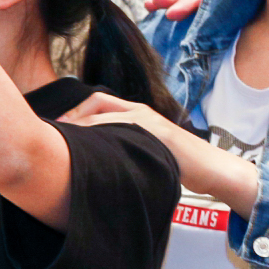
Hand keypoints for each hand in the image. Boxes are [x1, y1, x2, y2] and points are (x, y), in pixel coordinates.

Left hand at [64, 89, 258, 214]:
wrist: (211, 167)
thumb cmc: (175, 160)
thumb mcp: (146, 145)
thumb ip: (123, 141)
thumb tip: (93, 152)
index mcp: (136, 112)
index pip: (97, 101)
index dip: (74, 112)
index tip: (56, 127)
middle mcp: (140, 111)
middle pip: (96, 101)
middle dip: (73, 115)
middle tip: (56, 133)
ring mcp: (150, 121)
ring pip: (106, 116)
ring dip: (83, 127)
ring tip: (66, 142)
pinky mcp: (160, 135)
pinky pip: (126, 131)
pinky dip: (105, 137)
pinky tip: (93, 152)